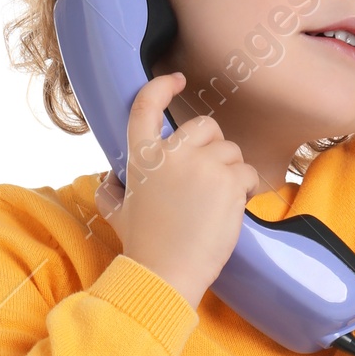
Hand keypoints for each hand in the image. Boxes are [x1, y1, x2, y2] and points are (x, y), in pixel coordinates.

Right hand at [92, 71, 257, 311]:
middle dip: (213, 147)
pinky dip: (244, 189)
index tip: (177, 80)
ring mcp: (202, 166)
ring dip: (230, 171)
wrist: (166, 275)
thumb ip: (111, 189)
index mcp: (141, 157)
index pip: (145, 105)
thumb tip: (108, 179)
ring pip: (231, 150)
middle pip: (205, 126)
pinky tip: (230, 209)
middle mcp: (171, 154)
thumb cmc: (143, 247)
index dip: (162, 87)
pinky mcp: (228, 182)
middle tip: (209, 177)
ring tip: (217, 201)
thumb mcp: (117, 212)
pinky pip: (246, 172)